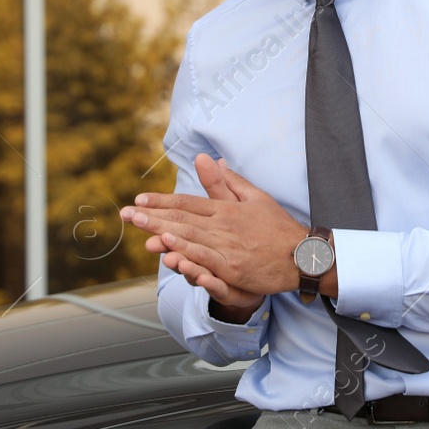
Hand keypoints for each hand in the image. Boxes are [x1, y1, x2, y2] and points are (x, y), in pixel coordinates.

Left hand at [124, 155, 310, 299]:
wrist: (302, 255)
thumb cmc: (278, 227)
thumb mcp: (256, 197)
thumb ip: (229, 182)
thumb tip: (211, 159)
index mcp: (227, 209)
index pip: (188, 203)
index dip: (162, 202)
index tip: (139, 201)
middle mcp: (224, 226)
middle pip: (182, 219)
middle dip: (152, 216)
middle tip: (126, 213)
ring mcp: (228, 248)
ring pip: (189, 237)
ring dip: (162, 231)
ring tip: (139, 225)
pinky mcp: (234, 269)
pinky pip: (205, 258)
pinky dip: (185, 251)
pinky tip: (169, 247)